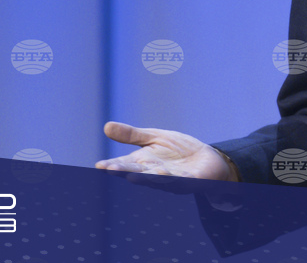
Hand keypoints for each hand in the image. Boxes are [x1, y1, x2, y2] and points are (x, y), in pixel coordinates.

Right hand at [95, 121, 237, 191]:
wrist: (206, 158)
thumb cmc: (178, 150)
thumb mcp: (154, 138)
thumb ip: (132, 135)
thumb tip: (106, 126)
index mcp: (144, 164)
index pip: (125, 165)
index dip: (113, 166)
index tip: (100, 166)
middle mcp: (156, 174)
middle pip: (139, 174)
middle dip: (126, 172)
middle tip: (111, 170)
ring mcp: (174, 180)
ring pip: (159, 180)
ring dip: (147, 178)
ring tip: (134, 175)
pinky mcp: (192, 181)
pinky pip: (183, 181)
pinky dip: (175, 178)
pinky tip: (165, 173)